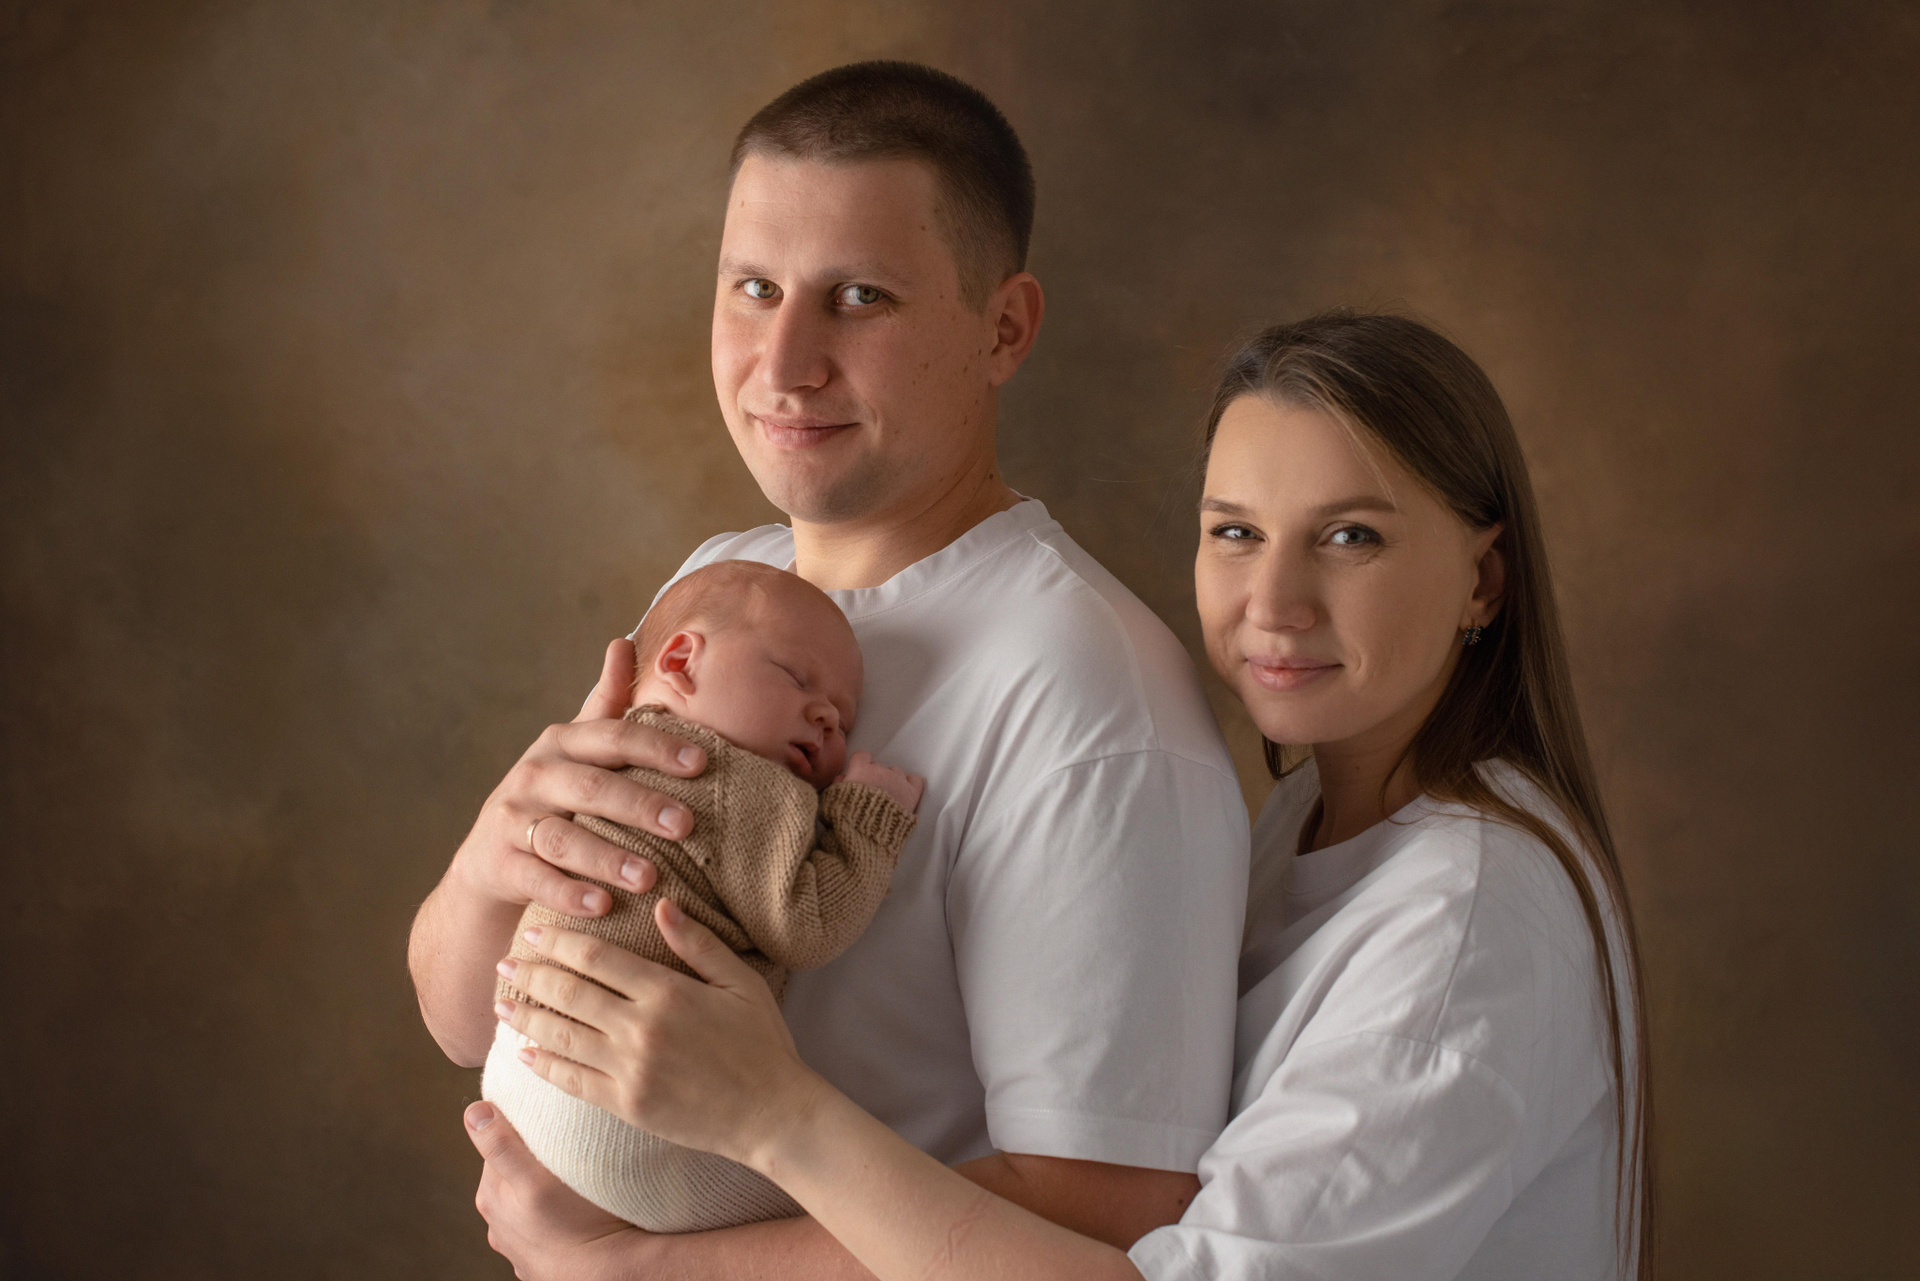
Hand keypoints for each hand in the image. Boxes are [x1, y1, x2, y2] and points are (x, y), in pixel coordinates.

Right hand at [452, 638, 708, 919]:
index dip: (657, 748)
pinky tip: (602, 907)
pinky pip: (535, 880)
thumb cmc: (554, 797)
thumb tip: (624, 641)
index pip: (614, 738)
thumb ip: (606, 705)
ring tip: (649, 876)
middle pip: (591, 787)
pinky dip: (568, 894)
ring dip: (607, 857)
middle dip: (640, 804)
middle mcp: (534, 776)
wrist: (490, 861)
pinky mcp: (498, 864)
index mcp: (562, 743)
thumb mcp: (576, 751)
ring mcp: (511, 820)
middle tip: (686, 825)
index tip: (702, 763)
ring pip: (563, 838)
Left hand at [466, 1102, 655, 1279]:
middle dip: (532, 1157)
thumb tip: (474, 1113)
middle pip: (512, 1172)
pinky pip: (546, 1222)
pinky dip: (556, 1214)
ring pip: (529, 1197)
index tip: (546, 1121)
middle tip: (565, 1147)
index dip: (520, 1128)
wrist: (609, 1273)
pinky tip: (575, 1212)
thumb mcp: (535, 1180)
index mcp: (491, 1197)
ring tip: (573, 1180)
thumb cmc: (577, 1227)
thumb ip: (501, 1147)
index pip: (496, 1146)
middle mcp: (499, 1223)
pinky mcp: (542, 1256)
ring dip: (544, 1186)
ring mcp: (520, 1243)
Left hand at [493, 902, 828, 1170]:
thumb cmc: (762, 1042)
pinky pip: (572, 1081)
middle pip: (569, 994)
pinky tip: (525, 1054)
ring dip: (525, 1019)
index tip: (534, 933)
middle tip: (503, 963)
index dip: (560, 943)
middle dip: (531, 976)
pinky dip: (544, 1066)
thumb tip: (661, 904)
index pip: (597, 957)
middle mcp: (641, 1029)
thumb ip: (697, 943)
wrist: (773, 1114)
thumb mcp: (740, 982)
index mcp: (667, 992)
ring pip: (561, 1037)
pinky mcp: (626, 1106)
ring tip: (500, 1005)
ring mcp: (630, 1070)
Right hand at [840, 751, 924, 812]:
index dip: (860, 766)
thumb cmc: (847, 816)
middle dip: (875, 778)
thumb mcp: (834, 799)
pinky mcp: (911, 793)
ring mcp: (898, 780)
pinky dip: (910, 784)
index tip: (859, 776)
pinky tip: (905, 792)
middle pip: (879, 767)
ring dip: (891, 782)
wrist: (868, 831)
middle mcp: (881, 771)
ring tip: (887, 799)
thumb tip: (842, 777)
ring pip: (895, 773)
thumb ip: (838, 785)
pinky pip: (915, 781)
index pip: (861, 756)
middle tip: (871, 794)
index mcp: (861, 770)